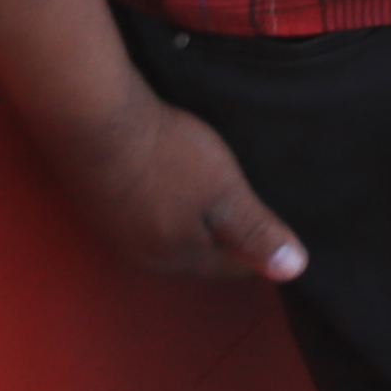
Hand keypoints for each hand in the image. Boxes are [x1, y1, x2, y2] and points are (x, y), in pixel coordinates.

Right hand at [49, 92, 306, 283]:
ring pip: (171, 236)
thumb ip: (257, 232)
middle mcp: (143, 256)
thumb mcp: (225, 194)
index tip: (278, 225)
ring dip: (194, 220)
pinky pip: (146, 217)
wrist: (96, 120)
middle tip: (251, 205)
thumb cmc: (167, 156)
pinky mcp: (100, 207)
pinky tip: (172, 180)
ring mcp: (116, 233)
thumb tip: (295, 270)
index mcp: (177, 258)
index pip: (233, 267)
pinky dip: (167, 204)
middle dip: (228, 236)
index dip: (261, 246)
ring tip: (214, 192)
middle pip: (201, 255)